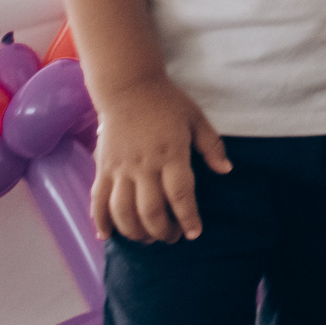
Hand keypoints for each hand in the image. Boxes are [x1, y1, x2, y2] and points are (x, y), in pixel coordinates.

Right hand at [90, 76, 231, 244]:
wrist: (128, 85)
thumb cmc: (166, 102)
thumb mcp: (196, 118)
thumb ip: (211, 145)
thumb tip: (226, 170)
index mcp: (171, 153)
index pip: (180, 195)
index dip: (188, 218)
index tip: (194, 233)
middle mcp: (144, 165)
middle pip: (151, 211)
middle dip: (163, 232)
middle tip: (171, 237)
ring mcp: (120, 168)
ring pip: (123, 212)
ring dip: (135, 233)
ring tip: (147, 238)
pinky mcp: (102, 168)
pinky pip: (98, 201)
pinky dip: (101, 222)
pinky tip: (108, 236)